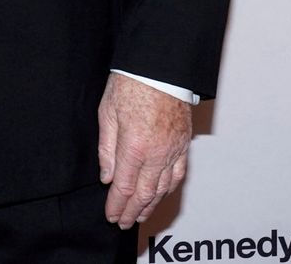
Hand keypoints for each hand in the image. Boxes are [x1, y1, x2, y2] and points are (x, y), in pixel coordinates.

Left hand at [97, 72, 191, 227]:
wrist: (159, 68)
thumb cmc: (130, 85)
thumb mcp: (107, 113)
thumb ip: (106, 149)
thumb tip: (106, 176)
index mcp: (135, 147)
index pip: (124, 187)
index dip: (117, 205)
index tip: (111, 216)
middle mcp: (157, 153)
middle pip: (145, 193)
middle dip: (133, 211)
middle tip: (124, 223)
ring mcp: (173, 150)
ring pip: (163, 188)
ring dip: (151, 205)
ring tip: (141, 215)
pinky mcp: (183, 144)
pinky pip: (178, 174)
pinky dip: (169, 190)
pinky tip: (161, 195)